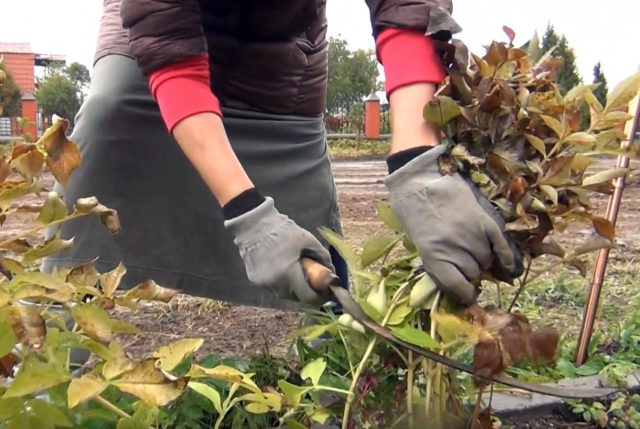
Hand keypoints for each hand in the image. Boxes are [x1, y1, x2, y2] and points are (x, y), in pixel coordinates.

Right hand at [224, 197, 334, 303]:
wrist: (254, 225)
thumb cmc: (284, 231)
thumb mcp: (309, 241)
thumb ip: (323, 258)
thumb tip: (332, 274)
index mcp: (288, 274)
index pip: (309, 297)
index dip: (320, 296)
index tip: (326, 291)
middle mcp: (275, 285)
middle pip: (297, 298)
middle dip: (308, 291)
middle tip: (313, 280)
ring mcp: (263, 284)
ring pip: (285, 294)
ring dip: (294, 288)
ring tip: (297, 272)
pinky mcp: (255, 281)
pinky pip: (274, 287)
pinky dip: (282, 282)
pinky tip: (283, 268)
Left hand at [384, 145, 522, 305]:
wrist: (422, 180)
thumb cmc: (415, 213)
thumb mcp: (419, 242)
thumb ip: (439, 263)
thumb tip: (460, 282)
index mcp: (433, 257)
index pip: (457, 287)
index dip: (464, 294)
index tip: (467, 295)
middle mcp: (455, 249)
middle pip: (474, 273)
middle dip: (471, 274)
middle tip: (468, 269)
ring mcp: (472, 235)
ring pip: (487, 260)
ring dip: (484, 262)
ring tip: (476, 255)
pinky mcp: (484, 221)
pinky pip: (501, 245)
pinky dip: (506, 257)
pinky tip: (508, 265)